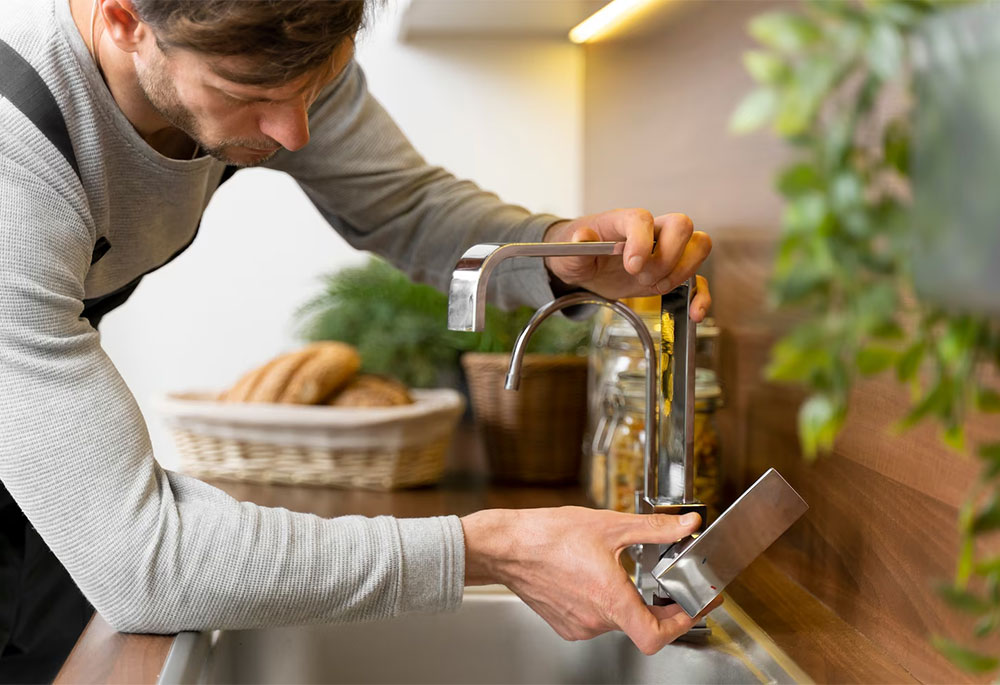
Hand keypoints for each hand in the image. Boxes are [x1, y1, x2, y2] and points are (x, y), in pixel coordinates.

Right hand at [461, 506, 722, 654]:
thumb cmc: (548, 535)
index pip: (657, 634)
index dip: (683, 621)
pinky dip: (606, 604)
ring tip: (631, 575)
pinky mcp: (565, 624)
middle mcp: (595, 620)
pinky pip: (596, 621)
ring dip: (631, 602)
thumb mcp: (610, 525)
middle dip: (661, 606)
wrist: (506, 546)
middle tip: (674, 587)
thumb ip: (654, 528)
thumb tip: (686, 525)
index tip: (696, 604)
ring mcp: (579, 625)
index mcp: (610, 599)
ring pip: (619, 621)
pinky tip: (600, 579)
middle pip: (642, 625)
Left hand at [543, 210, 711, 320]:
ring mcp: (665, 251)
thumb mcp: (569, 252)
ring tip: (654, 287)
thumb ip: (577, 246)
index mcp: (624, 221)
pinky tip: (693, 313)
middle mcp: (651, 231)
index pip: (643, 219)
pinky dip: (700, 297)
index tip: (631, 266)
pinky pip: (698, 280)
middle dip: (666, 258)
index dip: (642, 241)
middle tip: (641, 277)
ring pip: (698, 246)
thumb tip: (582, 237)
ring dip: (682, 273)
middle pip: (682, 225)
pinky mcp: (670, 273)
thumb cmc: (577, 253)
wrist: (583, 266)